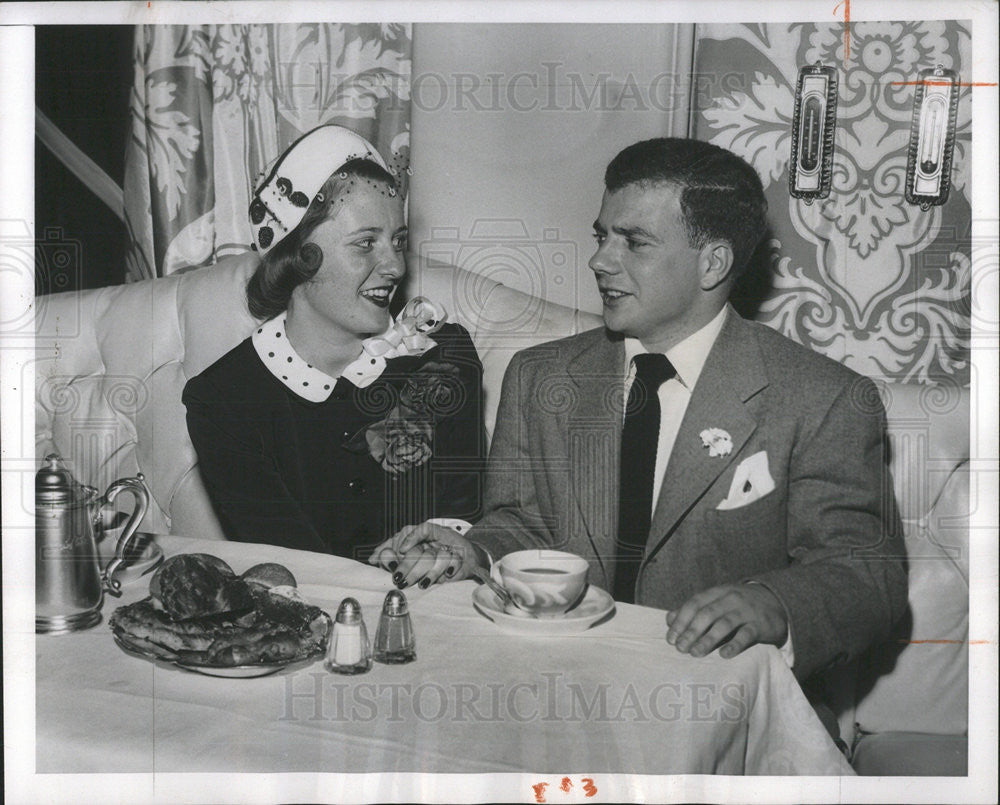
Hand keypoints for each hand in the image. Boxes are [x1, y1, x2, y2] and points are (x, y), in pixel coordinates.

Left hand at [368, 522, 482, 588]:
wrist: (466, 558)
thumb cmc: (434, 556)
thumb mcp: (411, 554)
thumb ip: (390, 554)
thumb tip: (371, 559)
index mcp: (424, 533)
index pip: (415, 530)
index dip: (408, 538)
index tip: (400, 550)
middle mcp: (436, 538)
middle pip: (422, 549)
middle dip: (409, 566)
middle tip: (399, 580)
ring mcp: (449, 546)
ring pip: (437, 556)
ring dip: (430, 572)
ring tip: (422, 585)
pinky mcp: (462, 556)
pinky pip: (456, 560)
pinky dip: (450, 567)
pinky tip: (445, 577)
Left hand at [665, 583, 787, 658]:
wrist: (777, 602)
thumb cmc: (738, 606)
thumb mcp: (717, 602)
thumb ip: (694, 610)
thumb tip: (669, 619)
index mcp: (717, 592)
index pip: (694, 603)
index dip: (681, 620)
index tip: (671, 638)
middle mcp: (731, 598)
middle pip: (707, 614)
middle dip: (691, 631)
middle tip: (681, 648)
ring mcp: (746, 611)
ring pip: (724, 624)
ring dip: (708, 639)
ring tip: (696, 653)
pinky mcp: (760, 625)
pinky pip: (746, 635)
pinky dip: (734, 645)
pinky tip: (724, 655)